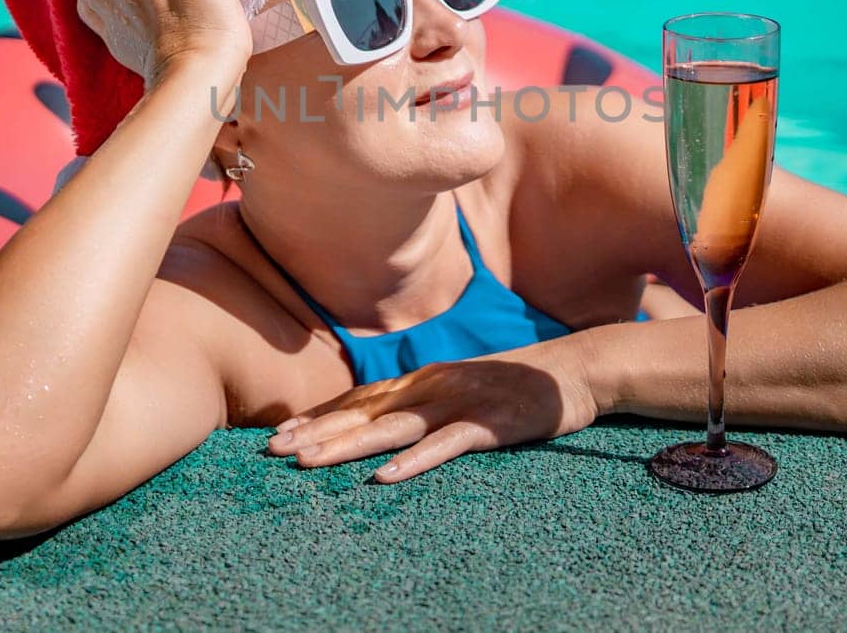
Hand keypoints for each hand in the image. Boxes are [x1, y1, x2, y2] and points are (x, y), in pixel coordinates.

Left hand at [265, 336, 601, 482]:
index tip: (279, 434)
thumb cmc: (516, 382)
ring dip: (346, 445)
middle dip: (317, 431)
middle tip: (272, 451)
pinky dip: (414, 460)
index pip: (361, 397)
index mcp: (424, 378)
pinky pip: (445, 444)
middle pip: (365, 411)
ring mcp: (459, 402)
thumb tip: (383, 416)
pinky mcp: (488, 422)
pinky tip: (385, 477)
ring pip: (392, 427)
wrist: (574, 369)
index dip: (320, 415)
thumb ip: (424, 397)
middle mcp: (432, 385)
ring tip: (307, 464)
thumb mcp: (461, 385)